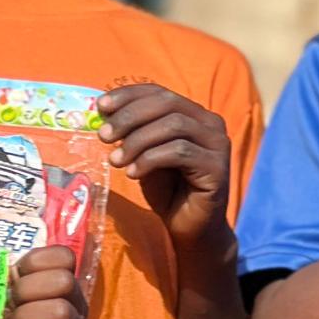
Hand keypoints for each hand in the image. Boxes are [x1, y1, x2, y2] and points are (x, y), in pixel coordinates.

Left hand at [96, 83, 231, 248]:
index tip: (100, 107)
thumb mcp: (144, 155)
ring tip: (114, 160)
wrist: (188, 226)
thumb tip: (103, 113)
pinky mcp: (218, 167)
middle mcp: (210, 123)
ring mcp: (217, 143)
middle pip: (167, 103)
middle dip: (130, 116)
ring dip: (137, 141)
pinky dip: (150, 159)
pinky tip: (132, 173)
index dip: (129, 95)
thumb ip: (131, 133)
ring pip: (173, 126)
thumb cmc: (166, 189)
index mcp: (193, 114)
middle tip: (103, 135)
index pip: (159, 92)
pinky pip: (180, 152)